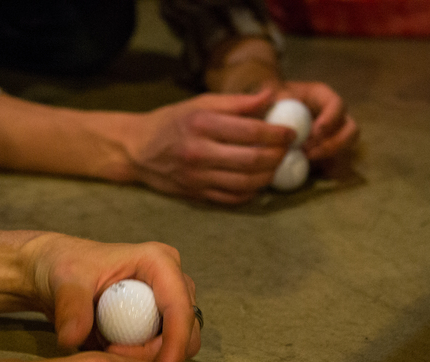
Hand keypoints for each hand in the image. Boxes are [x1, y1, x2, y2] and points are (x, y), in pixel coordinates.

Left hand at [23, 233, 199, 361]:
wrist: (57, 271)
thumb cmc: (65, 267)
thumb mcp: (66, 283)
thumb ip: (71, 309)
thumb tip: (71, 339)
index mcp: (158, 261)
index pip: (180, 308)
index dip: (176, 343)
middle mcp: (172, 279)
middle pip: (186, 331)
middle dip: (159, 354)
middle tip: (114, 357)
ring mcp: (169, 300)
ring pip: (180, 344)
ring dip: (152, 359)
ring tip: (110, 351)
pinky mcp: (162, 319)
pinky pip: (165, 349)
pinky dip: (145, 359)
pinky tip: (113, 351)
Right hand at [121, 89, 296, 203]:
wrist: (138, 150)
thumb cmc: (171, 122)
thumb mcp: (200, 103)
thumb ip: (236, 102)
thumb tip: (270, 95)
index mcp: (201, 125)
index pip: (249, 131)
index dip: (276, 133)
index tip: (291, 132)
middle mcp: (199, 152)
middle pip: (252, 160)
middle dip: (278, 155)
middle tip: (288, 149)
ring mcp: (198, 177)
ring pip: (246, 182)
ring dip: (269, 175)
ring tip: (277, 163)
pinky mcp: (197, 194)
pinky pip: (233, 198)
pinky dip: (252, 191)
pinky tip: (259, 180)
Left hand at [267, 81, 359, 161]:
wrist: (269, 117)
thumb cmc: (270, 103)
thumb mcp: (270, 96)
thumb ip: (271, 97)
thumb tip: (270, 97)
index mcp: (323, 98)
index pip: (338, 105)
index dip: (331, 119)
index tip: (315, 132)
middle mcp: (334, 116)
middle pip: (351, 130)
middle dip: (333, 144)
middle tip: (309, 152)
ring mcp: (334, 135)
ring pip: (347, 148)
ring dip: (330, 157)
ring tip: (307, 161)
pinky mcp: (328, 151)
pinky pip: (337, 162)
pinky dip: (328, 169)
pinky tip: (313, 171)